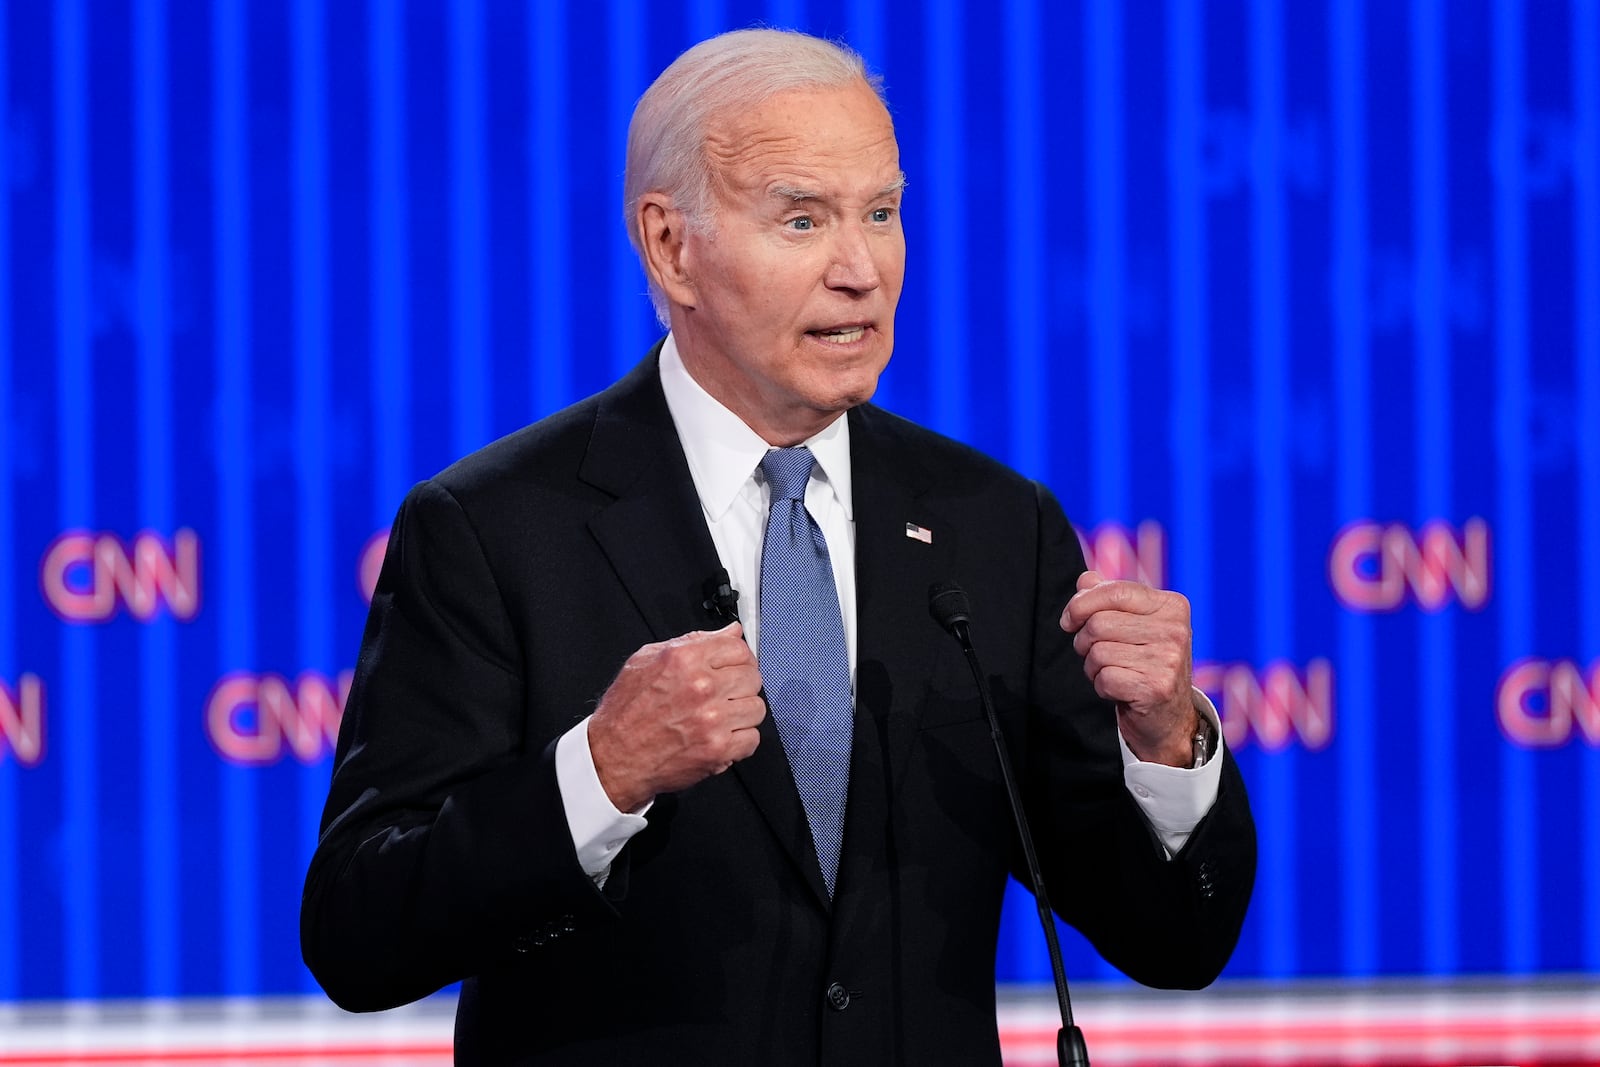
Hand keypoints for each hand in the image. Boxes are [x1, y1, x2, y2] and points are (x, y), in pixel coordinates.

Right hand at [587, 622, 765, 811]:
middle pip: (752, 676)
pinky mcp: (718, 749)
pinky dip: (740, 740)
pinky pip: (752, 739)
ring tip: (722, 716)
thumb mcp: (647, 659)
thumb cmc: (625, 711)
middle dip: (741, 684)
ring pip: (756, 708)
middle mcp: (702, 687)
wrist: (613, 756)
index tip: (734, 665)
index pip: (739, 647)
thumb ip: (693, 641)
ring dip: (742, 712)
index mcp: (685, 659)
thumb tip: (729, 631)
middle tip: (725, 693)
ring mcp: (712, 719)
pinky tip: (721, 736)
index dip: (739, 657)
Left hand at [1059, 570, 1197, 766]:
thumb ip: (1109, 597)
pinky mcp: (1156, 687)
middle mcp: (1175, 630)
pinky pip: (1104, 678)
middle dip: (1085, 641)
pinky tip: (1119, 689)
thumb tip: (1085, 580)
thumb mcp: (1133, 624)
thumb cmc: (1145, 663)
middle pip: (1099, 623)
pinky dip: (1101, 685)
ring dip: (1092, 665)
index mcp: (1171, 606)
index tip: (1069, 620)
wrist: (1168, 717)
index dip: (1081, 603)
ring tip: (1111, 672)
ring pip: (1098, 651)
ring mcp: (1168, 659)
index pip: (1114, 591)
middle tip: (1097, 654)